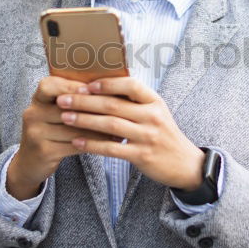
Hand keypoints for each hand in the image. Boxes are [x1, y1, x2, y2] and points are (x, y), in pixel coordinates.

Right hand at [9, 75, 124, 198]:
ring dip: (98, 128)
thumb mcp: (54, 112)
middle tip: (117, 108)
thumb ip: (72, 100)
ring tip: (119, 127)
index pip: (49, 85)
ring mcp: (36, 133)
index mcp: (37, 99)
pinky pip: (74, 144)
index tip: (91, 89)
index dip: (70, 86)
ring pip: (74, 128)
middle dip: (93, 108)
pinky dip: (94, 143)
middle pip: (66, 108)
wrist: (30, 163)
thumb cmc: (51, 132)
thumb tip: (108, 86)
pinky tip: (108, 142)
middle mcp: (32, 114)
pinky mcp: (44, 151)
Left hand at [55, 76, 205, 190]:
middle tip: (63, 99)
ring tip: (65, 117)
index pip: (130, 85)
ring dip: (84, 120)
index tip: (85, 84)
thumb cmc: (164, 134)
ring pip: (110, 125)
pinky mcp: (141, 156)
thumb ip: (135, 100)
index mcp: (155, 101)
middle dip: (84, 101)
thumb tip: (104, 85)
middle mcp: (152, 116)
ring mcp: (147, 136)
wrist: (185, 164)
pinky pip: (112, 148)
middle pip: (113, 104)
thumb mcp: (156, 112)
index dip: (107, 83)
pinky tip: (77, 141)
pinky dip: (92, 144)